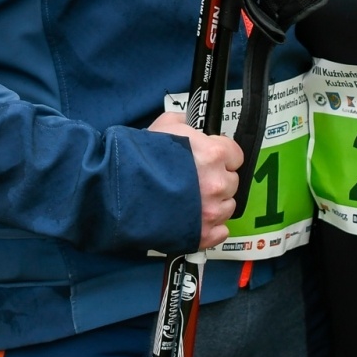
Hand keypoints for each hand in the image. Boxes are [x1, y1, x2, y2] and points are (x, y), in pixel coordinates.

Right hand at [149, 112, 243, 248]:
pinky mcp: (202, 234)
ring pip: (227, 207)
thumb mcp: (164, 126)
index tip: (212, 159)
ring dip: (214, 203)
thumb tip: (191, 123)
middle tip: (196, 179)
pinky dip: (210, 227)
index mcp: (214, 154)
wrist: (121, 189)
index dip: (222, 156)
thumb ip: (186, 123)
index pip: (236, 156)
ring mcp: (211, 211)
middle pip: (231, 182)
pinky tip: (195, 218)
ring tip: (192, 199)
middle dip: (217, 179)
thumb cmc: (140, 158)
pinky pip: (220, 232)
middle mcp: (217, 183)